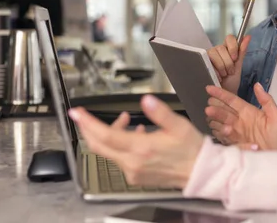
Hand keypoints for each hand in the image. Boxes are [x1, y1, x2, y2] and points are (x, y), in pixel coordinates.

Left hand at [68, 94, 204, 188]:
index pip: (106, 135)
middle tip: (83, 116)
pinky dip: (119, 145)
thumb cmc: (191, 149)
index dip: (88, 123)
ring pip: (109, 152)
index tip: (77, 113)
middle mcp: (133, 162)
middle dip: (89, 129)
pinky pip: (119, 159)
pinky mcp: (135, 177)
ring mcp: (132, 171)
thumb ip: (160, 112)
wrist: (199, 172)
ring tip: (123, 120)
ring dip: (109, 134)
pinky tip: (134, 135)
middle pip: (99, 146)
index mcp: (142, 148)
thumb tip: (146, 99)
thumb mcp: (179, 125)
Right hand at [205, 83, 276, 152]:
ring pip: (220, 125)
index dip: (220, 93)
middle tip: (210, 109)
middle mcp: (240, 121)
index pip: (231, 100)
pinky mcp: (236, 146)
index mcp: (248, 112)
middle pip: (222, 112)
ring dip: (218, 123)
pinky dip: (223, 135)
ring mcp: (237, 134)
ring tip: (227, 127)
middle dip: (215, 109)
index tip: (208, 88)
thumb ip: (267, 101)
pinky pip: (224, 139)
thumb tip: (257, 84)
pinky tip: (229, 134)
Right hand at [207, 35, 250, 93]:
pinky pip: (208, 61)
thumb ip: (242, 51)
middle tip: (230, 72)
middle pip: (221, 47)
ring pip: (214, 53)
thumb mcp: (238, 66)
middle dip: (228, 62)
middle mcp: (217, 50)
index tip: (235, 58)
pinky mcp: (202, 63)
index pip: (229, 38)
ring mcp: (208, 56)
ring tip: (223, 75)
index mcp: (227, 49)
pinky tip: (218, 77)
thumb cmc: (231, 81)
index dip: (233, 47)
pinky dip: (215, 70)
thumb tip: (248, 36)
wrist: (225, 95)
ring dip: (221, 66)